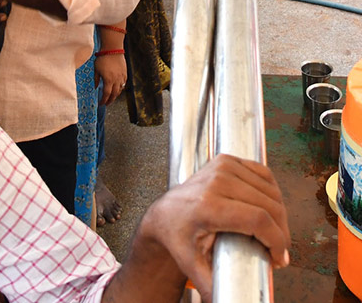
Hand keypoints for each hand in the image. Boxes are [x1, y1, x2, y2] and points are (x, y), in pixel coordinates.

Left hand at [94, 51, 127, 104]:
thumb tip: (96, 87)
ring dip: (115, 95)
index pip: (106, 94)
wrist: (113, 50)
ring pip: (120, 90)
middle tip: (107, 103)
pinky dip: (120, 88)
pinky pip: (123, 84)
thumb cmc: (103, 58)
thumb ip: (96, 80)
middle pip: (114, 94)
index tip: (101, 104)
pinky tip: (117, 89)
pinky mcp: (125, 74)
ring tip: (111, 97)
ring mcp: (122, 77)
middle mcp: (116, 80)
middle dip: (110, 100)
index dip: (104, 100)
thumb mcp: (96, 69)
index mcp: (108, 80)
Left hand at [135, 154, 289, 300]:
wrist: (164, 214)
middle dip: (282, 233)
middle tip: (278, 251)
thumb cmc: (178, 238)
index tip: (279, 258)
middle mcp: (215, 182)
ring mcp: (221, 167)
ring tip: (273, 233)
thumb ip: (211, 286)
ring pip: (271, 191)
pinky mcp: (226, 160)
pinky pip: (264, 174)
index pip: (259, 220)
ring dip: (280, 214)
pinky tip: (268, 208)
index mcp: (207, 206)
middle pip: (269, 206)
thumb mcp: (193, 265)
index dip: (278, 241)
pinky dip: (273, 192)